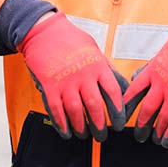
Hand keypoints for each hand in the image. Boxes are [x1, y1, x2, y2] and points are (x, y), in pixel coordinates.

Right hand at [18, 12, 127, 141]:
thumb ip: (108, 69)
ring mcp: (65, 80)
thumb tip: (123, 87)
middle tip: (102, 135)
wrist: (44, 31)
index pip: (113, 92)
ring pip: (75, 111)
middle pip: (95, 106)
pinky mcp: (49, 85)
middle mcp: (83, 75)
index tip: (119, 123)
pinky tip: (66, 131)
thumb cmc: (71, 39)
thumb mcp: (95, 50)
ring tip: (84, 134)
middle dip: (100, 125)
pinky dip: (61, 123)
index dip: (118, 111)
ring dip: (80, 126)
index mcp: (97, 65)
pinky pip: (55, 109)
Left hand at [123, 20, 167, 147]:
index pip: (134, 91)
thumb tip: (136, 77)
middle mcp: (162, 83)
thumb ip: (150, 67)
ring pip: (163, 118)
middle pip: (146, 109)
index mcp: (153, 70)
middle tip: (138, 135)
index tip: (122, 115)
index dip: (127, 106)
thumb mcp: (163, 52)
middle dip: (141, 125)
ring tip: (154, 139)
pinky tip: (167, 141)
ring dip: (157, 131)